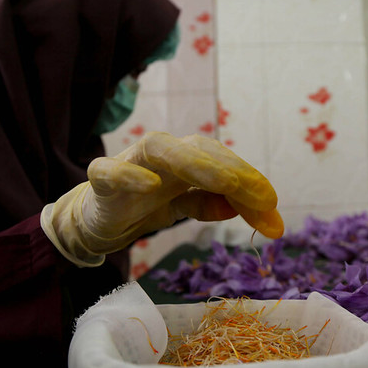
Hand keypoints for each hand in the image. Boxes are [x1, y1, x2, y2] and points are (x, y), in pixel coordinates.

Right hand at [41, 132, 283, 265]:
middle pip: (199, 149)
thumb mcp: (185, 207)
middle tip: (261, 198)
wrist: (95, 219)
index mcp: (187, 159)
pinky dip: (129, 174)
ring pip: (160, 148)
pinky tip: (150, 185)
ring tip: (226, 182)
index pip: (223, 163)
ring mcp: (131, 162)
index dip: (249, 181)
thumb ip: (215, 205)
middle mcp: (163, 154)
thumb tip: (257, 211)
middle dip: (233, 171)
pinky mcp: (101, 178)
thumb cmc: (144, 205)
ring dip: (194, 163)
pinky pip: (112, 170)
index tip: (272, 206)